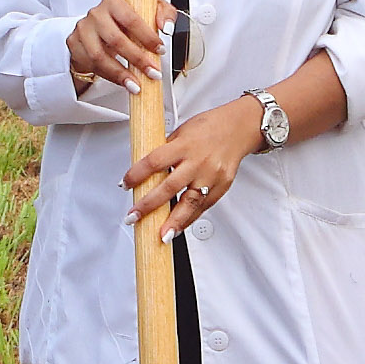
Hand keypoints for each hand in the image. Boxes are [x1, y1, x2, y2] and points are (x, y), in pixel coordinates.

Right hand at [66, 0, 169, 91]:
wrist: (100, 26)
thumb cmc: (126, 19)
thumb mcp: (148, 10)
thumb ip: (163, 13)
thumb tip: (166, 27)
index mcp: (114, 2)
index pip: (131, 19)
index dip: (147, 37)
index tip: (160, 50)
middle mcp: (96, 14)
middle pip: (115, 40)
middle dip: (137, 59)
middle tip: (153, 72)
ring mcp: (83, 30)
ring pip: (99, 56)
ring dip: (120, 74)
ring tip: (136, 85)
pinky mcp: (74, 44)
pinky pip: (91, 65)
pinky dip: (109, 77)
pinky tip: (122, 82)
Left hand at [125, 102, 256, 237]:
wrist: (239, 128)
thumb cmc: (209, 128)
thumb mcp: (181, 132)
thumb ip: (165, 152)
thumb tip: (146, 170)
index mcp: (184, 145)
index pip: (154, 161)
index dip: (137, 174)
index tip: (125, 184)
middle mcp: (198, 162)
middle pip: (170, 187)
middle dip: (150, 205)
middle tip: (134, 216)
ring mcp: (211, 176)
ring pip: (191, 202)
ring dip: (175, 221)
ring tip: (162, 236)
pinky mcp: (222, 187)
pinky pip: (204, 206)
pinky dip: (190, 219)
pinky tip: (178, 227)